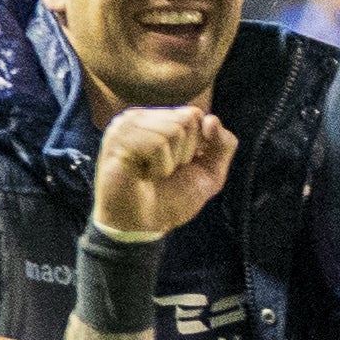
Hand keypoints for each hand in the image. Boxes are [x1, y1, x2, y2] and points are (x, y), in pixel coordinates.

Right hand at [89, 103, 233, 243]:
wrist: (143, 225)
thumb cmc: (173, 198)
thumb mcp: (211, 171)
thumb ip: (223, 144)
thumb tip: (211, 119)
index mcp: (158, 119)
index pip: (195, 114)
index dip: (199, 144)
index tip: (181, 164)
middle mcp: (139, 117)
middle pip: (187, 119)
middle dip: (186, 153)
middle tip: (164, 170)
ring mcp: (125, 126)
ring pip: (174, 130)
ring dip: (172, 161)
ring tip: (152, 173)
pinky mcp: (116, 140)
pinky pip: (157, 143)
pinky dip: (159, 166)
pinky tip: (143, 175)